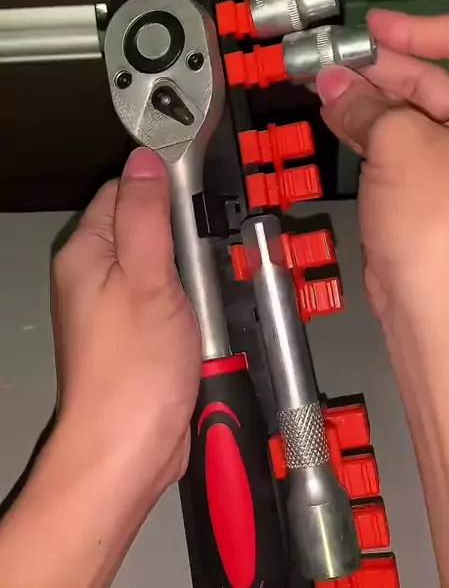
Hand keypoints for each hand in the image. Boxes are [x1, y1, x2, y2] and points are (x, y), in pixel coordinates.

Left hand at [51, 147, 201, 497]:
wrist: (130, 449)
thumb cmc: (133, 371)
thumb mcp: (148, 278)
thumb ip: (147, 214)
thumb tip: (146, 159)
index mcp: (87, 251)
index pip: (126, 189)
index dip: (164, 188)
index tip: (198, 200)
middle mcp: (95, 274)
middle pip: (149, 226)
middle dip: (184, 239)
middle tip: (202, 264)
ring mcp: (117, 305)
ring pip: (167, 264)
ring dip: (193, 278)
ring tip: (202, 302)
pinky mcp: (139, 332)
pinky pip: (172, 299)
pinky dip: (193, 307)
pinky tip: (198, 326)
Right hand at [316, 9, 448, 319]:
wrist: (440, 316)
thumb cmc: (447, 232)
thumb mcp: (400, 144)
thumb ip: (366, 103)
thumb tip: (338, 84)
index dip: (422, 28)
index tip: (378, 25)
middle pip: (439, 80)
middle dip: (383, 67)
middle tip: (338, 60)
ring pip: (414, 116)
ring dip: (369, 99)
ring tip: (327, 87)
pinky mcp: (435, 196)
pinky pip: (401, 150)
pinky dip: (369, 132)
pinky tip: (338, 119)